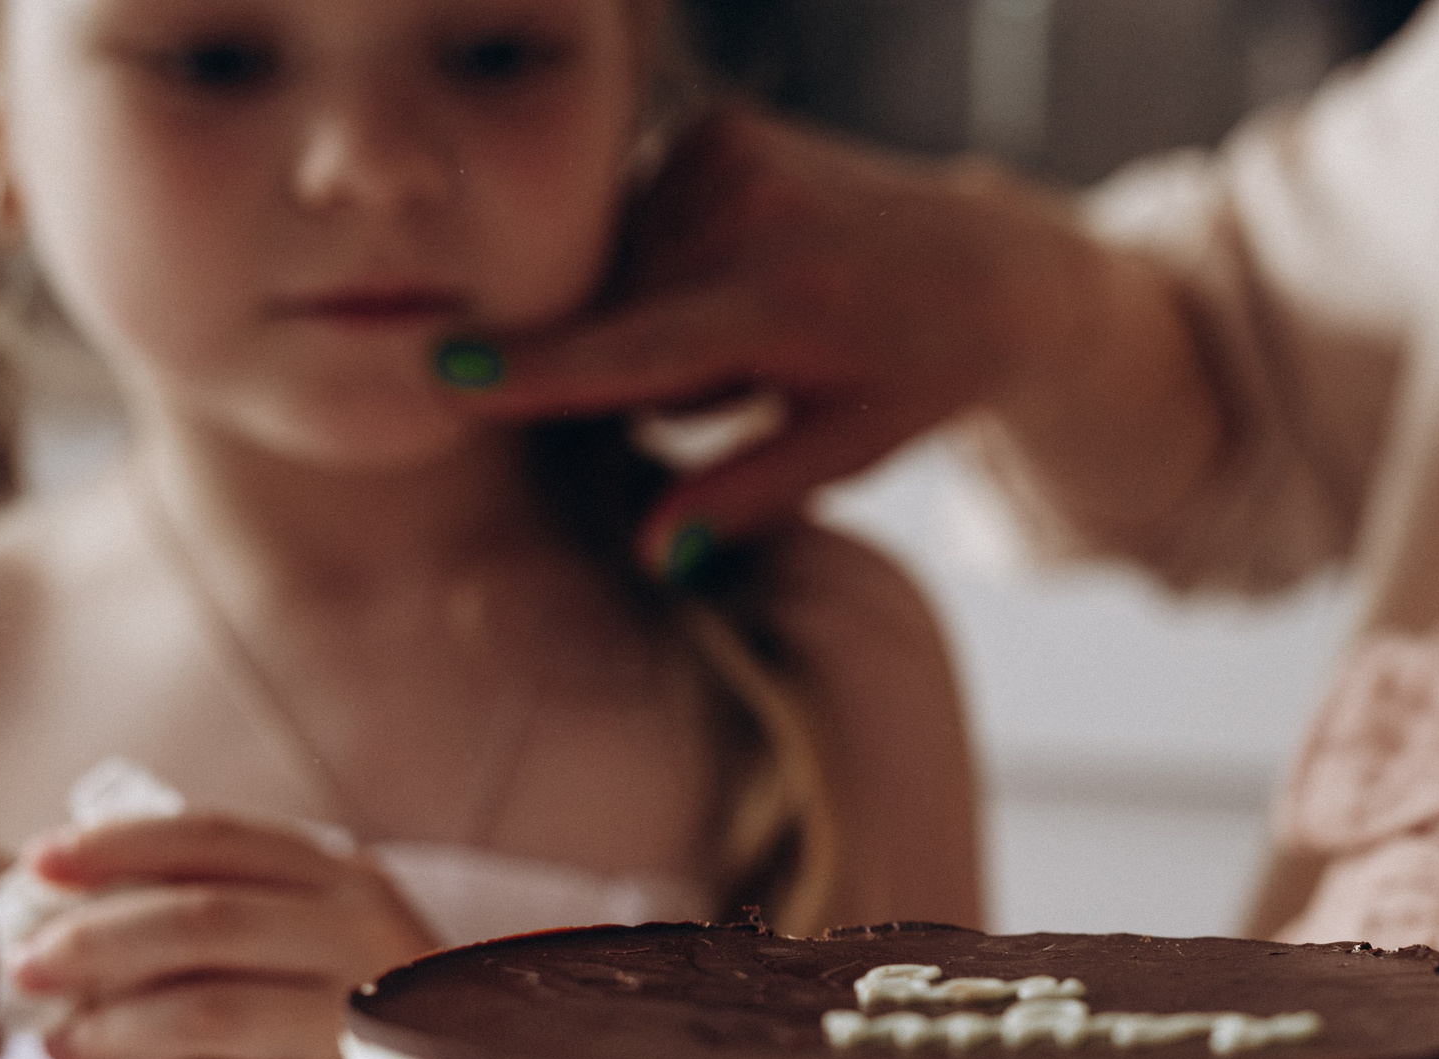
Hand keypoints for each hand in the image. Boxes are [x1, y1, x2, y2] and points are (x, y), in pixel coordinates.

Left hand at [7, 814, 436, 1058]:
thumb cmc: (371, 1010)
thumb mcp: (323, 933)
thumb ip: (228, 908)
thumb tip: (79, 911)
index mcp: (349, 882)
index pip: (220, 840)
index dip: (121, 845)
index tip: (44, 862)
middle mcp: (365, 938)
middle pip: (201, 921)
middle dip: (93, 941)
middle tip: (31, 967)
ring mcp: (364, 1022)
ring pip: (202, 1011)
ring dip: (111, 1026)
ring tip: (67, 1043)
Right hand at [440, 108, 1097, 571]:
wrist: (990, 264)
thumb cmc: (913, 374)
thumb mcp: (845, 450)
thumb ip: (742, 497)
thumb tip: (648, 550)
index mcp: (786, 303)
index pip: (640, 349)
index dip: (545, 369)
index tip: (448, 376)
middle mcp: (752, 212)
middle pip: (615, 312)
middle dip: (642, 366)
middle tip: (741, 382)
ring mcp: (730, 155)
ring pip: (620, 264)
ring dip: (654, 311)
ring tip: (753, 327)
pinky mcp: (719, 127)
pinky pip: (641, 219)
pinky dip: (668, 261)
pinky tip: (744, 274)